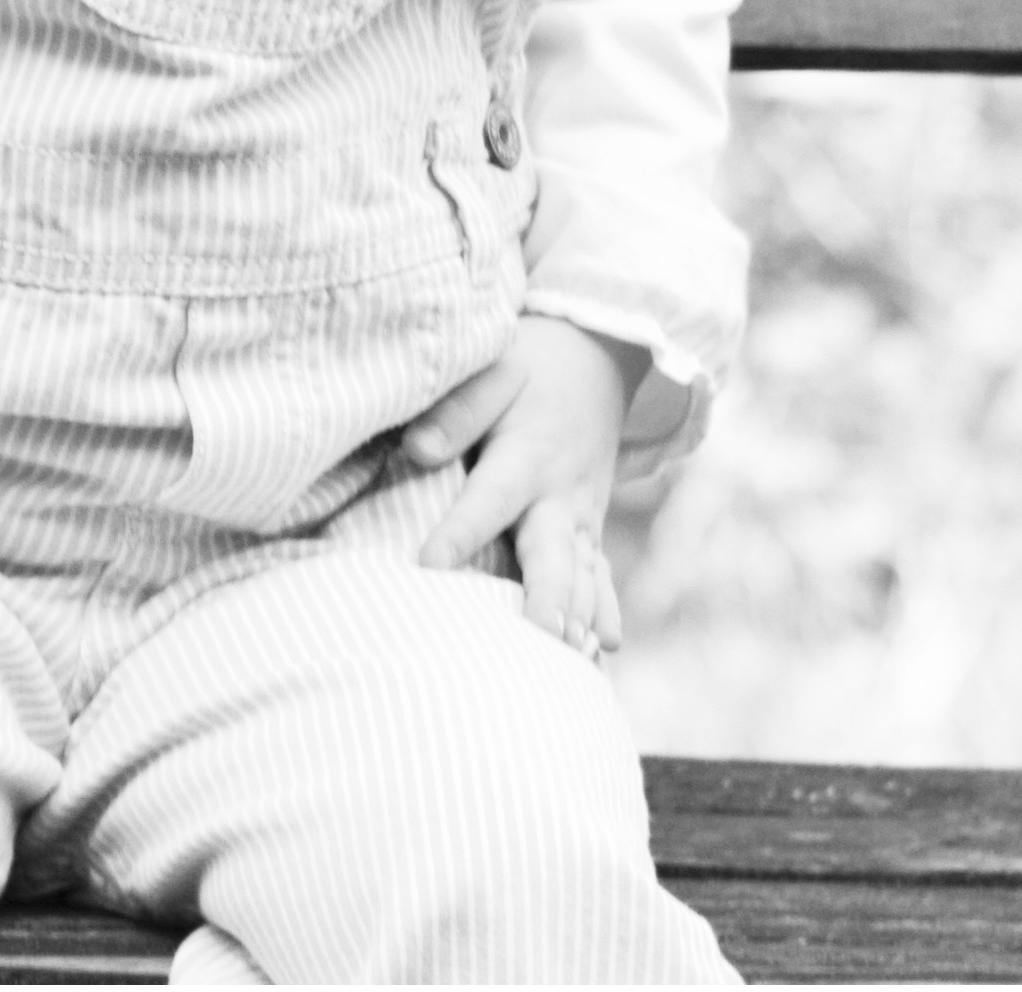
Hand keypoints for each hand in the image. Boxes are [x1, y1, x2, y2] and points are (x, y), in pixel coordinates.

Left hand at [399, 317, 644, 658]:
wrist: (596, 359)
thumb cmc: (528, 367)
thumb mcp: (492, 371)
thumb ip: (456, 412)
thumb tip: (418, 449)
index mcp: (527, 456)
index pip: (489, 499)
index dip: (459, 532)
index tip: (429, 566)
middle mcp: (560, 495)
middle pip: (554, 553)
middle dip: (549, 598)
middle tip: (539, 637)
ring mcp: (582, 516)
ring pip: (584, 576)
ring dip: (578, 618)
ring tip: (571, 662)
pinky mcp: (590, 529)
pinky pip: (601, 576)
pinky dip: (603, 611)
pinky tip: (603, 650)